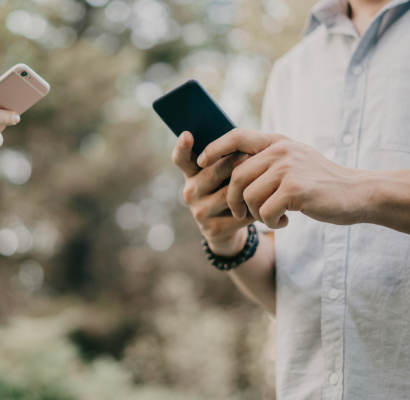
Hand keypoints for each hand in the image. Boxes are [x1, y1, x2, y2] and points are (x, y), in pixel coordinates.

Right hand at [173, 131, 255, 255]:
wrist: (228, 228)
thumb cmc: (229, 190)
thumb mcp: (223, 174)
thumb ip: (225, 158)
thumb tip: (244, 148)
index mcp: (192, 173)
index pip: (181, 159)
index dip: (182, 147)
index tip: (187, 135)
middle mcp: (190, 191)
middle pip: (212, 173)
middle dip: (233, 163)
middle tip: (250, 154)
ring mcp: (199, 211)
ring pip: (228, 194)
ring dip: (249, 187)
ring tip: (266, 180)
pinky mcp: (212, 229)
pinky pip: (239, 213)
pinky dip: (256, 208)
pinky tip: (267, 204)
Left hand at [196, 128, 362, 228]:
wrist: (357, 193)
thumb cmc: (318, 181)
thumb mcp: (292, 160)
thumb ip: (266, 159)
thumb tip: (228, 164)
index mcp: (277, 141)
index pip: (236, 136)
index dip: (214, 148)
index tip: (201, 161)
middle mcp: (281, 150)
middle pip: (237, 175)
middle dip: (233, 199)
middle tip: (242, 214)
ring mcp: (288, 168)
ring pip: (249, 195)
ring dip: (256, 214)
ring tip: (271, 216)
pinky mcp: (295, 189)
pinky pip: (265, 210)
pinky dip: (271, 221)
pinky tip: (286, 220)